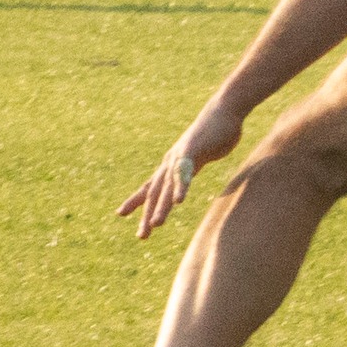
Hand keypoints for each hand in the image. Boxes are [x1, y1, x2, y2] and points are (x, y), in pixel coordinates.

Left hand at [119, 95, 245, 238]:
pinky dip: (181, 186)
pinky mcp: (192, 150)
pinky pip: (184, 172)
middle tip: (142, 236)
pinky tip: (179, 201)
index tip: (121, 213)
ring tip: (156, 225)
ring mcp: (180, 156)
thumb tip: (189, 173)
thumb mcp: (200, 154)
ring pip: (167, 186)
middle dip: (148, 214)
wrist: (225, 110)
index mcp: (171, 164)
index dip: (136, 200)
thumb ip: (193, 166)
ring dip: (162, 206)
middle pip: (155, 192)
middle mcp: (171, 161)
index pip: (150, 185)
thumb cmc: (215, 132)